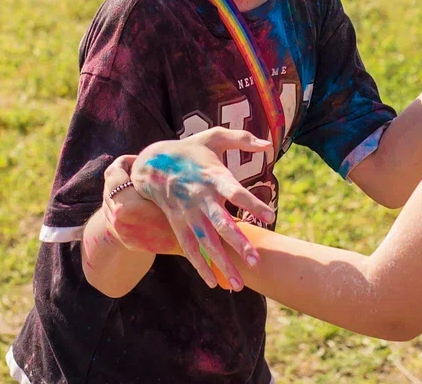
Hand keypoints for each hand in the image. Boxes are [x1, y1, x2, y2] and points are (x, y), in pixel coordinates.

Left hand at [101, 155, 181, 255]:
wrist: (197, 250)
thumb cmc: (188, 215)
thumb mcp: (172, 192)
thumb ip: (153, 175)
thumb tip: (146, 157)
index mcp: (126, 208)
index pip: (113, 174)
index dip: (125, 162)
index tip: (139, 158)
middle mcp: (118, 221)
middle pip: (110, 186)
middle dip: (124, 174)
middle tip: (141, 168)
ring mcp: (120, 232)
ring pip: (111, 200)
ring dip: (123, 189)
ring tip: (142, 184)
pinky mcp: (126, 239)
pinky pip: (116, 215)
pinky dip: (125, 203)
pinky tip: (143, 199)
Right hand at [131, 128, 276, 290]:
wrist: (151, 164)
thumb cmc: (190, 151)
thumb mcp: (213, 137)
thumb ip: (242, 139)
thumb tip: (268, 144)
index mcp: (212, 176)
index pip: (235, 191)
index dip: (252, 203)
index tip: (270, 216)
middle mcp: (200, 198)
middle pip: (221, 223)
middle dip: (238, 243)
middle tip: (255, 261)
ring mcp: (187, 214)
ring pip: (206, 243)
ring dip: (221, 263)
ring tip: (239, 284)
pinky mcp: (178, 225)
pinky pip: (189, 249)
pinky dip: (200, 266)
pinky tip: (214, 283)